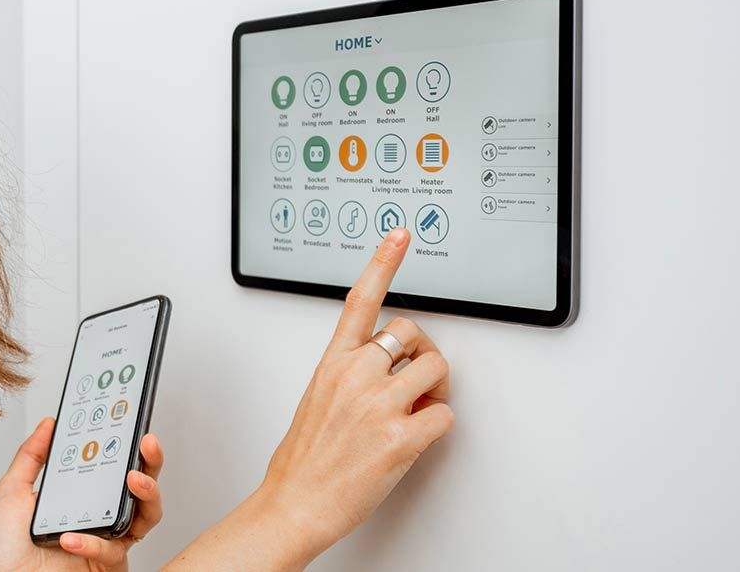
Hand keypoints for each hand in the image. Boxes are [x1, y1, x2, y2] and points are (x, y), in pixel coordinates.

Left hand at [0, 417, 163, 570]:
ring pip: (146, 517)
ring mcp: (105, 541)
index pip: (110, 466)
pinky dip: (94, 543)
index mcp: (78, 496)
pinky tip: (71, 538)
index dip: (125, 445)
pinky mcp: (106, 565)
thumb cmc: (1, 549)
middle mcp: (96, 517)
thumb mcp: (12, 492)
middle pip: (139, 488)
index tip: (128, 421)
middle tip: (146, 444)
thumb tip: (48, 425)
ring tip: (132, 480)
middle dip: (150, 463)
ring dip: (146, 495)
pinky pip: (115, 550)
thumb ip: (32, 456)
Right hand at [254, 227, 454, 560]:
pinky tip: (416, 438)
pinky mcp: (400, 438)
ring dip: (435, 390)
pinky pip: (445, 415)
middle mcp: (355, 376)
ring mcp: (378, 405)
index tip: (399, 235)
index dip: (382, 262)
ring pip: (436, 369)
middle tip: (417, 381)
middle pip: (412, 334)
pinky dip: (438, 428)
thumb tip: (387, 372)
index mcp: (332, 363)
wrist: (295, 502)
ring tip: (417, 411)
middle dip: (423, 354)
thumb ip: (351, 375)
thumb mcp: (317, 400)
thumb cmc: (303, 459)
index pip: (360, 300)